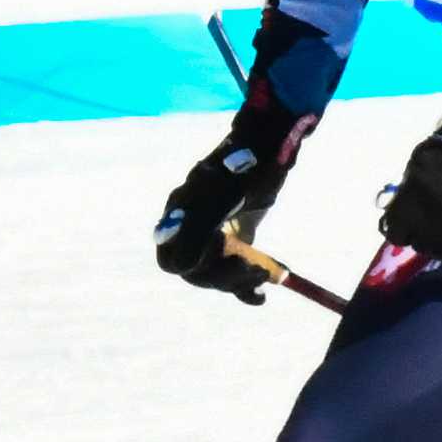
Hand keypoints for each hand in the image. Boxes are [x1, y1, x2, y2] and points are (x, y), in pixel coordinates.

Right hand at [153, 126, 288, 299]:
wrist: (270, 145)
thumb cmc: (244, 164)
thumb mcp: (220, 194)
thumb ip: (196, 228)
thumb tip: (179, 269)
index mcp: (180, 213)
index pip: (171, 259)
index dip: (193, 266)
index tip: (224, 254)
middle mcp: (191, 226)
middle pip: (196, 271)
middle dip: (225, 277)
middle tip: (258, 271)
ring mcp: (213, 234)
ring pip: (217, 274)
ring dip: (241, 280)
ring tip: (269, 274)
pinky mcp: (236, 240)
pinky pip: (235, 271)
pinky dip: (247, 287)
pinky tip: (260, 296)